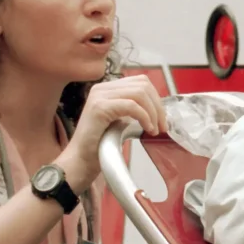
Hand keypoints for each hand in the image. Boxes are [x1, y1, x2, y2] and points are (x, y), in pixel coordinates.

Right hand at [59, 76, 167, 191]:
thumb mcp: (120, 121)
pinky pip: (131, 106)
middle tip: (162, 126)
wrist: (80, 161)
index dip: (156, 99)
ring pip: (139, 93)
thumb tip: (157, 108)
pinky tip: (147, 129)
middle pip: (143, 85)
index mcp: (108, 89)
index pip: (141, 82)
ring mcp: (99, 96)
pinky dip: (144, 117)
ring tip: (154, 129)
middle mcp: (102, 88)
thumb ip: (134, 109)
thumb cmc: (100, 145)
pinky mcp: (99, 108)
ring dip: (153, 112)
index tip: (162, 118)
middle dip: (158, 105)